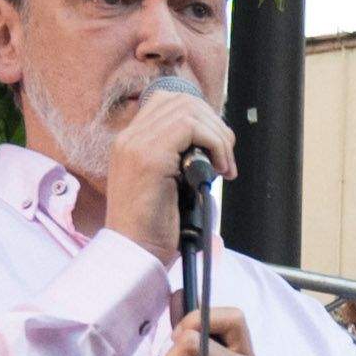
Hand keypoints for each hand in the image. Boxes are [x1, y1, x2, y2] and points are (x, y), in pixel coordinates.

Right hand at [103, 78, 237, 262]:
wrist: (135, 254)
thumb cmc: (153, 230)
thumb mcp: (168, 186)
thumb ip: (180, 160)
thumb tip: (213, 146)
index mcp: (131, 142)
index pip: (168, 103)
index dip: (201, 118)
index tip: (217, 149)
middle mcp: (129, 138)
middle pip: (182, 101)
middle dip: (214, 125)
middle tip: (226, 158)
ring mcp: (136, 144)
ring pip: (189, 111)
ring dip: (218, 137)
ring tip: (224, 167)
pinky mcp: (149, 157)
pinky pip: (190, 127)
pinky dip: (214, 144)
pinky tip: (218, 171)